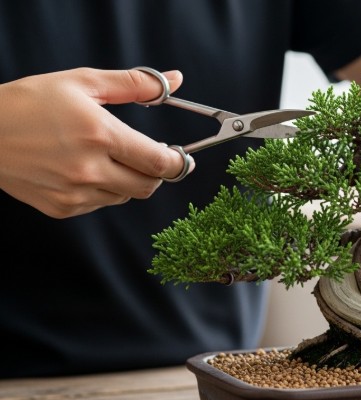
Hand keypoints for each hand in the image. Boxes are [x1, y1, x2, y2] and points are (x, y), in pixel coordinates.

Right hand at [0, 67, 191, 217]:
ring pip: (126, 196)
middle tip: (149, 155)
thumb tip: (175, 79)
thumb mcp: (83, 82)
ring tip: (109, 157)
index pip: (160, 162)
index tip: (180, 156)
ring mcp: (74, 192)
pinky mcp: (62, 208)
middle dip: (157, 172)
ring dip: (129, 180)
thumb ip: (135, 84)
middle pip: (149, 185)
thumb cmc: (29, 102)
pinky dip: (105, 189)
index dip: (178, 162)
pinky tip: (87, 169)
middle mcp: (89, 168)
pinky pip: (101, 203)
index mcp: (99, 135)